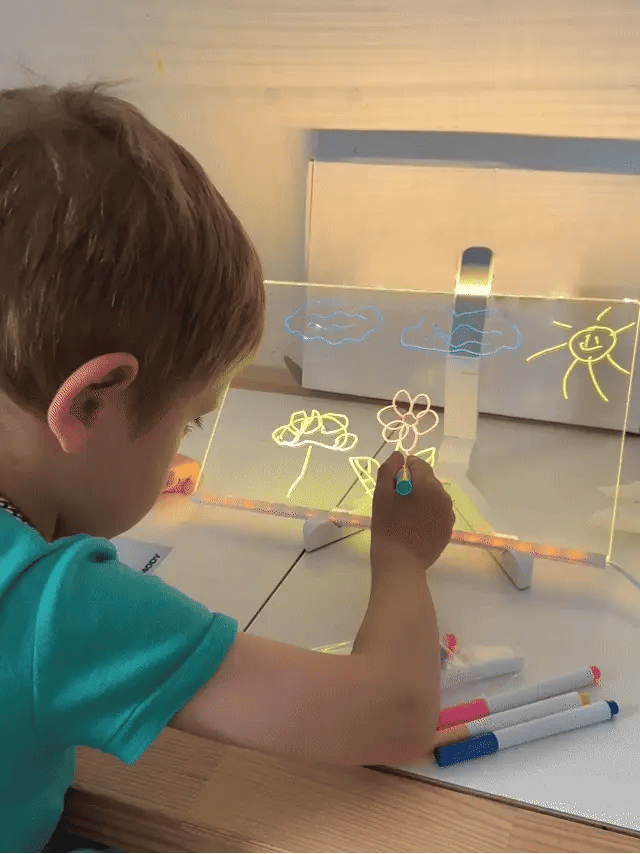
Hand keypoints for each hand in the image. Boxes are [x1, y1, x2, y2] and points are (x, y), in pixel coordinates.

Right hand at [370, 450, 454, 568]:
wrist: (401, 565)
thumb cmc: (387, 528)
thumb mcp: (381, 496)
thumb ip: (388, 470)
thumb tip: (398, 455)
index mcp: (428, 485)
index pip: (418, 463)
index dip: (403, 469)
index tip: (392, 484)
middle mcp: (444, 497)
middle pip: (427, 479)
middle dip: (413, 485)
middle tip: (396, 502)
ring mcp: (448, 514)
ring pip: (433, 496)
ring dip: (421, 499)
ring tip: (405, 515)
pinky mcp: (448, 529)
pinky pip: (437, 512)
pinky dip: (427, 513)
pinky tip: (414, 526)